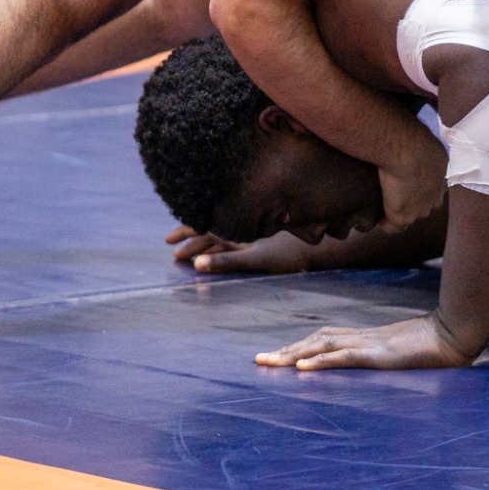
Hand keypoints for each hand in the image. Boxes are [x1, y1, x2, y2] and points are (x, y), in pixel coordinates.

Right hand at [166, 225, 328, 274]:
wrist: (318, 244)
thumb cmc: (287, 255)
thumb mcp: (255, 260)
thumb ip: (227, 263)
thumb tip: (197, 266)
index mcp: (236, 225)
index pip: (204, 228)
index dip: (187, 234)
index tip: (169, 244)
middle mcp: (242, 222)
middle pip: (210, 225)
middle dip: (190, 234)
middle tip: (170, 243)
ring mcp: (252, 227)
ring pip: (221, 228)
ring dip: (203, 236)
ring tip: (188, 244)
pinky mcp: (261, 232)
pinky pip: (233, 233)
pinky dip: (220, 239)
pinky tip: (217, 243)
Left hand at [257, 313, 475, 370]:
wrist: (453, 335)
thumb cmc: (433, 346)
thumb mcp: (402, 354)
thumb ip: (385, 357)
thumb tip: (376, 363)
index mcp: (365, 338)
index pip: (323, 338)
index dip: (299, 345)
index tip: (278, 355)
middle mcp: (361, 338)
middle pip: (315, 340)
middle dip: (286, 350)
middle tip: (258, 360)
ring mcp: (368, 344)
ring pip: (321, 346)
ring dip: (293, 355)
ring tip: (270, 363)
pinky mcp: (377, 354)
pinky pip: (343, 358)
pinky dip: (320, 361)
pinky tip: (302, 369)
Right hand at [378, 123, 446, 230]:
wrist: (404, 148)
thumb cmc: (411, 135)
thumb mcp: (422, 135)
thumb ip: (419, 141)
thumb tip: (410, 134)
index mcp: (442, 172)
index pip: (435, 184)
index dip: (424, 184)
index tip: (411, 180)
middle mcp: (436, 193)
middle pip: (427, 202)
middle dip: (416, 200)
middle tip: (399, 193)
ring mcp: (420, 207)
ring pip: (412, 214)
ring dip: (400, 211)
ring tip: (385, 205)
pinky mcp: (403, 216)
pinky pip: (393, 226)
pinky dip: (385, 224)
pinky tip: (377, 219)